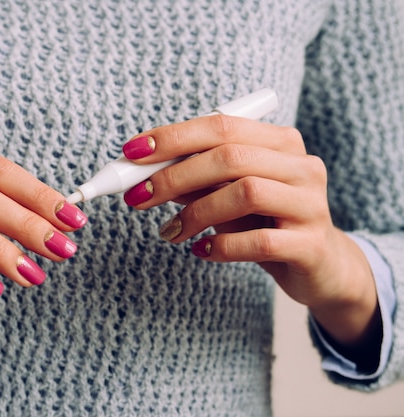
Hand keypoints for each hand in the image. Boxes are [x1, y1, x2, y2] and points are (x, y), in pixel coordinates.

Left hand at [121, 115, 379, 359]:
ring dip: (195, 213)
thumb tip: (143, 175)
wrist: (320, 267)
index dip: (173, 137)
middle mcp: (301, 165)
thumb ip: (196, 181)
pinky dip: (222, 246)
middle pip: (230, 156)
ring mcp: (310, 204)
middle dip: (174, 176)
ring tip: (169, 232)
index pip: (221, 126)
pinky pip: (259, 241)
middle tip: (137, 197)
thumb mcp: (228, 196)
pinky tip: (201, 251)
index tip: (131, 153)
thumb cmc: (265, 222)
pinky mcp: (311, 244)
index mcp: (279, 142)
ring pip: (245, 192)